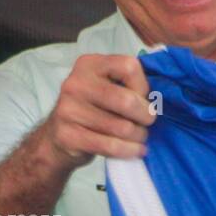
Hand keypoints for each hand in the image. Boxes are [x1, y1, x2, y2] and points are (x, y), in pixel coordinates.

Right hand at [41, 54, 155, 170]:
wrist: (58, 138)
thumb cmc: (91, 110)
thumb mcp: (104, 86)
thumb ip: (126, 83)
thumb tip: (157, 97)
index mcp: (88, 64)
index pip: (129, 67)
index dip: (143, 86)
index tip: (144, 99)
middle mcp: (75, 83)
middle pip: (127, 100)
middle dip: (145, 116)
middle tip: (147, 123)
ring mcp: (68, 110)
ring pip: (121, 127)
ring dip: (138, 136)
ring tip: (139, 137)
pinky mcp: (68, 136)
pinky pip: (110, 146)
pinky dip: (129, 150)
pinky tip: (135, 150)